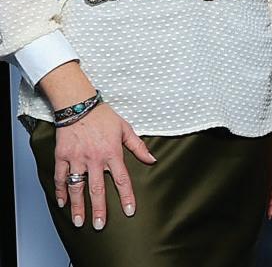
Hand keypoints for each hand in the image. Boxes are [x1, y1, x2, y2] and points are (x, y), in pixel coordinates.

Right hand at [52, 104, 155, 230]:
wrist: (78, 105)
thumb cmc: (104, 116)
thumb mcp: (125, 128)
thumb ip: (138, 146)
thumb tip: (152, 159)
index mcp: (112, 153)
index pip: (122, 180)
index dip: (126, 197)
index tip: (129, 211)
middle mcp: (95, 159)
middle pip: (98, 189)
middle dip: (99, 209)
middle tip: (99, 226)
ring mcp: (77, 159)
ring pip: (77, 187)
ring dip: (78, 206)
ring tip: (79, 221)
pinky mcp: (62, 157)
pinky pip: (61, 177)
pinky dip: (61, 191)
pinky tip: (62, 203)